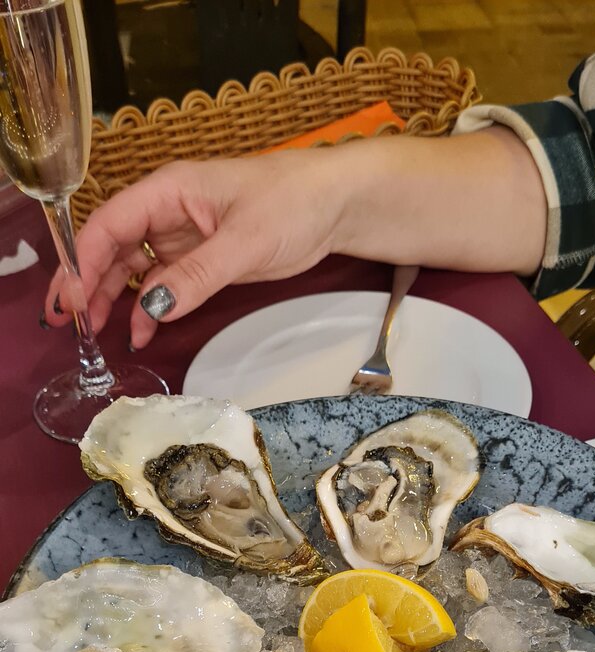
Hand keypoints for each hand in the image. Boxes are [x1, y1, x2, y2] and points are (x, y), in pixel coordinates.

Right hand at [42, 131, 546, 348]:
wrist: (339, 205)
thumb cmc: (295, 201)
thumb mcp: (246, 240)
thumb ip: (198, 274)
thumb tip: (155, 305)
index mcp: (170, 191)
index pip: (111, 223)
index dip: (85, 260)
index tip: (74, 297)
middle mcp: (169, 212)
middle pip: (113, 246)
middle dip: (88, 282)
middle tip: (69, 320)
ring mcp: (185, 237)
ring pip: (134, 268)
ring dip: (115, 299)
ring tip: (97, 332)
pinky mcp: (204, 260)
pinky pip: (165, 284)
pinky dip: (150, 307)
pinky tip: (142, 332)